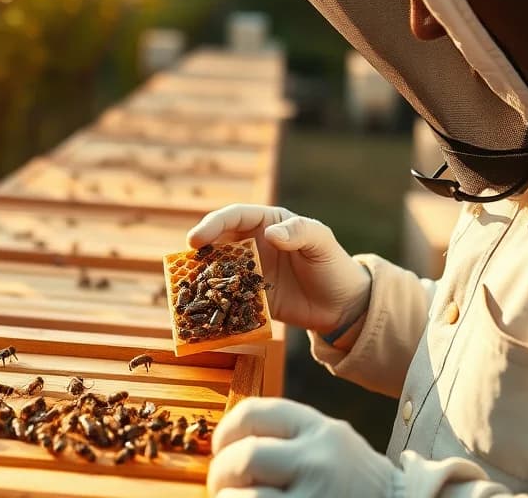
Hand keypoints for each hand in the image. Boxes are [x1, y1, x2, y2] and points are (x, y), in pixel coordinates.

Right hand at [187, 204, 369, 334]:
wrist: (343, 305)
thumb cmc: (334, 265)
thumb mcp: (322, 242)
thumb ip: (299, 233)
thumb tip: (271, 234)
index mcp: (267, 222)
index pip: (234, 217)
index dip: (213, 225)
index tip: (196, 238)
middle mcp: (253, 244)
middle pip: (219, 242)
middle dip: (199, 251)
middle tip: (183, 264)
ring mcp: (250, 271)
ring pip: (219, 270)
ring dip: (202, 277)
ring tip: (186, 288)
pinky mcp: (250, 297)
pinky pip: (227, 297)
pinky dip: (214, 302)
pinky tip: (203, 311)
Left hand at [208, 398, 398, 497]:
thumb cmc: (355, 483)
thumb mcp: (330, 445)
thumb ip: (289, 438)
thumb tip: (226, 446)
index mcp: (320, 430)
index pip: (254, 414)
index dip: (225, 431)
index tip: (220, 448)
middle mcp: (319, 460)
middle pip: (245, 456)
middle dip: (222, 473)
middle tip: (222, 486)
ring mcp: (315, 497)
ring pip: (245, 497)